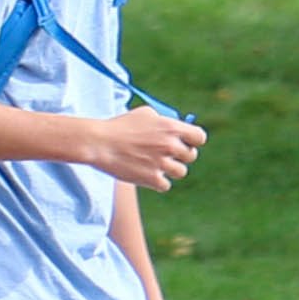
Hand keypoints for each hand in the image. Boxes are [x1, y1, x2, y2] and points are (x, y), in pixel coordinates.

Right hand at [76, 108, 204, 190]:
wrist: (99, 143)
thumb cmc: (120, 126)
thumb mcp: (144, 114)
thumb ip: (165, 121)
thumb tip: (178, 129)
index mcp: (171, 127)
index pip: (199, 138)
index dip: (193, 141)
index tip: (185, 142)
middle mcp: (170, 145)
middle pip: (191, 156)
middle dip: (180, 155)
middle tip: (166, 154)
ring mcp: (162, 163)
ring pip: (180, 172)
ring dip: (169, 169)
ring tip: (154, 164)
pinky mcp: (152, 179)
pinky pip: (165, 185)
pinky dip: (157, 182)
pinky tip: (146, 173)